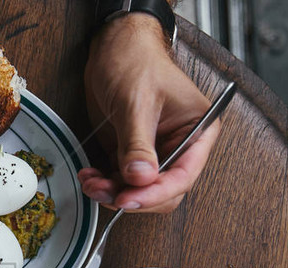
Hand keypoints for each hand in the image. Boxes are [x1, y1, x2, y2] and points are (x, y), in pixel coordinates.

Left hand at [80, 13, 220, 212]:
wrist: (113, 48)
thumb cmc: (135, 62)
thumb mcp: (136, 103)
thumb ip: (138, 144)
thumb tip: (141, 178)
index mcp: (197, 130)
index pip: (183, 175)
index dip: (156, 192)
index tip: (130, 198)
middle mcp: (179, 145)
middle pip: (163, 190)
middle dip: (133, 195)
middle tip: (106, 192)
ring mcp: (154, 152)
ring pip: (140, 190)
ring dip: (114, 193)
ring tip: (91, 183)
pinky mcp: (131, 154)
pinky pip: (122, 181)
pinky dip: (105, 185)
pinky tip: (90, 177)